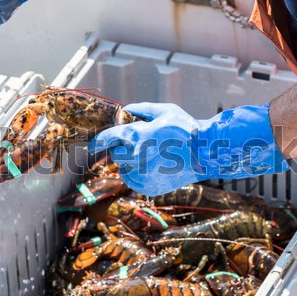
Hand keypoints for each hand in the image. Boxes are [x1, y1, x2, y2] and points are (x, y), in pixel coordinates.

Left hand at [89, 102, 289, 195]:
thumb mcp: (165, 110)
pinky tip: (157, 166)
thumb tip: (126, 110)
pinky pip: (135, 180)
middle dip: (124, 149)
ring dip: (132, 162)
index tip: (91, 146)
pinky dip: (141, 174)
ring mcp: (142, 173)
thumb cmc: (186, 129)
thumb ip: (142, 109)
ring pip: (126, 168)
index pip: (107, 138)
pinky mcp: (148, 186)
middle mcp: (136, 156)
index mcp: (137, 135)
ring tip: (154, 155)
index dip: (97, 142)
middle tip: (142, 145)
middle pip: (117, 154)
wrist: (205, 154)